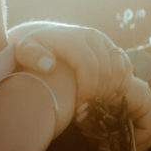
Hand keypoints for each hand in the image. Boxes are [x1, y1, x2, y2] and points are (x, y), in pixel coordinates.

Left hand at [9, 21, 150, 150]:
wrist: (44, 36)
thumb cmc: (32, 48)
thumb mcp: (24, 50)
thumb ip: (32, 56)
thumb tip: (48, 65)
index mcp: (73, 38)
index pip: (90, 66)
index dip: (88, 91)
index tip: (79, 110)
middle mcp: (92, 37)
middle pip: (108, 70)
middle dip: (100, 95)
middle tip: (89, 113)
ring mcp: (105, 42)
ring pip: (121, 69)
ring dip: (113, 91)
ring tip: (97, 107)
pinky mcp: (112, 49)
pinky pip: (125, 69)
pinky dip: (120, 86)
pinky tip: (105, 100)